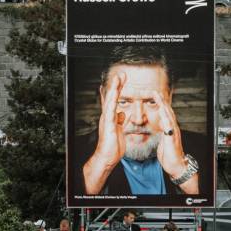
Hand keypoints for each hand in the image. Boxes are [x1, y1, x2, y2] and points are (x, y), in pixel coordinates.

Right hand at [82, 72, 126, 193]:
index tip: (122, 78)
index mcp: (111, 117)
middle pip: (112, 97)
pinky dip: (112, 104)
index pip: (115, 99)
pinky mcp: (108, 126)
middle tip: (121, 74)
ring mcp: (107, 120)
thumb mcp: (119, 130)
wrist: (107, 156)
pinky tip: (113, 97)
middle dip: (116, 85)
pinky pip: (110, 113)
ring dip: (114, 90)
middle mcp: (108, 116)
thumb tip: (122, 114)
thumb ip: (120, 121)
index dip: (118, 88)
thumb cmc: (113, 145)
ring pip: (110, 102)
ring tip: (117, 80)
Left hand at [150, 90, 197, 193]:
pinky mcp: (172, 138)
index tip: (154, 95)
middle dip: (161, 100)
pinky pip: (169, 126)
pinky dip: (166, 117)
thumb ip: (162, 132)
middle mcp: (172, 128)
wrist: (177, 166)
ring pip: (168, 115)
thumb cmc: (170, 155)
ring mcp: (173, 132)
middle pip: (167, 111)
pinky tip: (162, 112)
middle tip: (155, 91)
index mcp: (169, 128)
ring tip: (158, 97)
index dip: (159, 104)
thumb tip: (160, 125)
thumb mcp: (163, 141)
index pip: (164, 113)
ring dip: (163, 105)